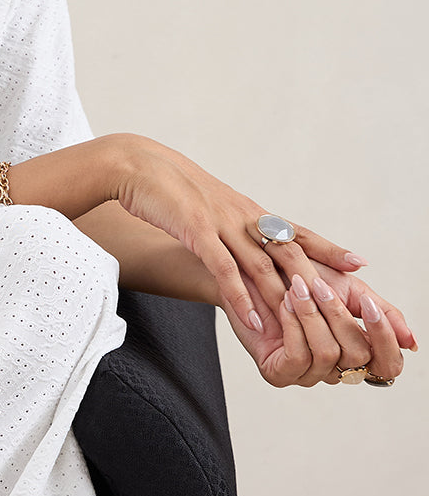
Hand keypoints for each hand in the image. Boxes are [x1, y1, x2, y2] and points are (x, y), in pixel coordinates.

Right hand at [111, 134, 364, 335]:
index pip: (296, 231)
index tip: (358, 262)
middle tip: (345, 307)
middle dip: (320, 280)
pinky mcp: (197, 231)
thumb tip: (245, 244)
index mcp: (247, 210)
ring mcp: (221, 223)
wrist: (137, 166)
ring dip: (285, 299)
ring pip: (263, 265)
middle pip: (290, 251)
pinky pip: (225, 270)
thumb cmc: (169, 188)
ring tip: (305, 330)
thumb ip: (230, 225)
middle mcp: (242, 216)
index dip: (327, 247)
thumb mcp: (209, 205)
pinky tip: (254, 323)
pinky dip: (242, 298)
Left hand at [217, 265, 410, 386]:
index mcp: (357, 348)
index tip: (367, 305)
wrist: (252, 265)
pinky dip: (293, 325)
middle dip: (338, 314)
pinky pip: (297, 357)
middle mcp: (336, 367)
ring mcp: (308, 373)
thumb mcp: (345, 285)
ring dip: (312, 315)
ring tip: (296, 286)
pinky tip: (284, 302)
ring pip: (327, 354)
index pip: (388, 364)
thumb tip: (411, 341)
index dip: (385, 338)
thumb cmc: (300, 273)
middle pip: (358, 355)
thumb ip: (379, 309)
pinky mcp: (278, 374)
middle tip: (318, 283)